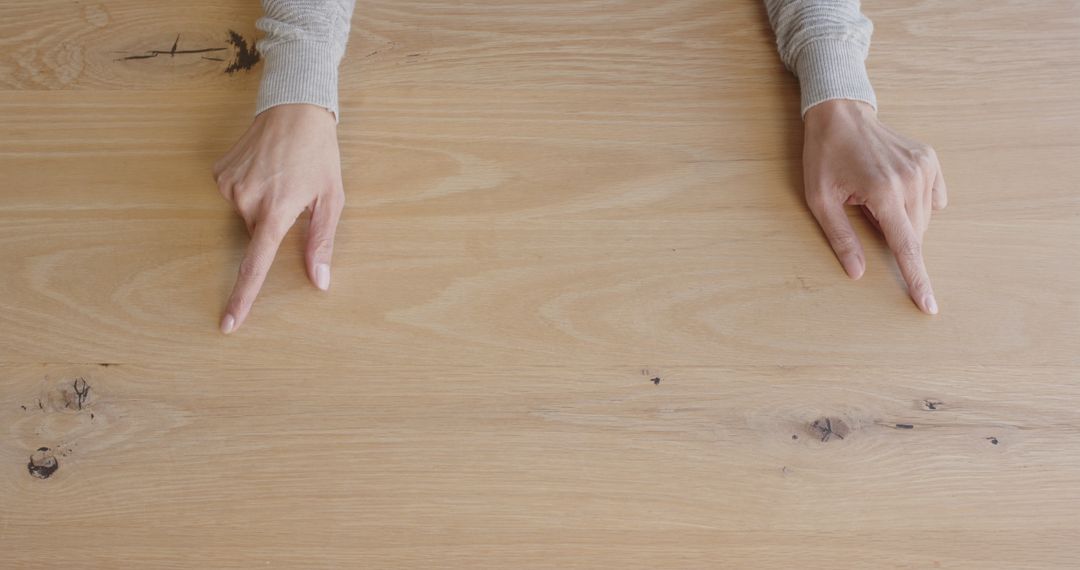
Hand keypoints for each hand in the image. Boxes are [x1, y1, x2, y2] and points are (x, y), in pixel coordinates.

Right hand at [212, 103, 344, 333]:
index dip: (243, 297)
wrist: (294, 108)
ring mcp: (228, 185)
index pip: (256, 265)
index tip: (228, 323)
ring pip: (245, 217)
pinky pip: (234, 197)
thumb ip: (321, 242)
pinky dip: (250, 190)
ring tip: (281, 175)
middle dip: (275, 226)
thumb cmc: (320, 154)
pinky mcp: (218, 173)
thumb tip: (319, 282)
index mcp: (277, 210)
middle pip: (257, 237)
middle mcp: (247, 200)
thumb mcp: (332, 199)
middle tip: (295, 193)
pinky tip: (264, 169)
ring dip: (263, 207)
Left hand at [802, 99, 947, 313]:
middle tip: (863, 211)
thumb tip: (857, 273)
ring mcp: (924, 167)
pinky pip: (933, 198)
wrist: (840, 114)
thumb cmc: (825, 157)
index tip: (929, 305)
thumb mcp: (821, 200)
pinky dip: (915, 204)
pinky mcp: (930, 159)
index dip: (916, 279)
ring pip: (924, 218)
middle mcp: (911, 179)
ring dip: (902, 219)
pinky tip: (892, 189)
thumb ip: (841, 238)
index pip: (906, 246)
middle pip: (914, 234)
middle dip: (894, 236)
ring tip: (873, 195)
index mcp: (883, 192)